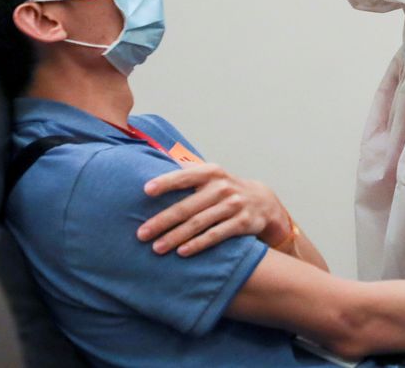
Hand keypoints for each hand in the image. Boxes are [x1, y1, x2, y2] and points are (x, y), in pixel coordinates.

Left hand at [138, 163, 290, 256]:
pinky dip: (198, 244)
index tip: (146, 190)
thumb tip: (155, 153)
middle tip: (141, 233)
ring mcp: (234, 205)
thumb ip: (186, 167)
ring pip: (199, 223)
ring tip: (156, 247)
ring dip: (176, 236)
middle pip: (187, 206)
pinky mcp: (242, 223)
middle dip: (162, 221)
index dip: (166, 182)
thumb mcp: (211, 173)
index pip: (185, 176)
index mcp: (212, 172)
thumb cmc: (225, 188)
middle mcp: (223, 187)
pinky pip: (217, 235)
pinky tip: (182, 251)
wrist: (263, 202)